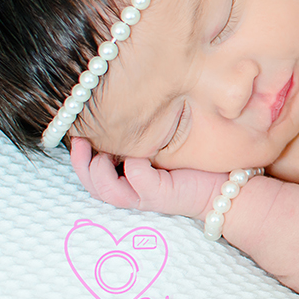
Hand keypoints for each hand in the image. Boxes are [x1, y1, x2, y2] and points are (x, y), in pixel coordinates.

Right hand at [69, 137, 222, 216]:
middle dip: (79, 163)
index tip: (75, 132)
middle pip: (92, 184)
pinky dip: (133, 167)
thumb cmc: (192, 160)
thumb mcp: (159, 141)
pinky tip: (139, 156)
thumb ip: (139, 133)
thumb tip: (117, 103)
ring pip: (105, 190)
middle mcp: (130, 189)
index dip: (78, 155)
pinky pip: (137, 179)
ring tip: (100, 153)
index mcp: (126, 178)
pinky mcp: (159, 196)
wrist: (223, 183)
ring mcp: (143, 195)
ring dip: (97, 171)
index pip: (91, 171)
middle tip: (78, 141)